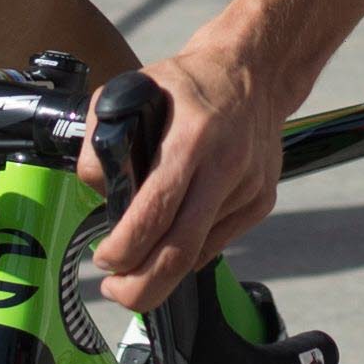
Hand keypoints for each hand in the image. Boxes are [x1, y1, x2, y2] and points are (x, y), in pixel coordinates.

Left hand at [82, 43, 283, 313]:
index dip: (125, 249)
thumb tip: (101, 192)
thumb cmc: (187, 82)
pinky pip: (217, 242)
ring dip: (162, 270)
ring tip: (133, 268)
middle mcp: (227, 167)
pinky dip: (188, 251)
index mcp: (193, 138)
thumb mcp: (132, 89)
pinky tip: (169, 242)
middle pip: (182, 251)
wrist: (255, 70)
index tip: (103, 261)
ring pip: (200, 252)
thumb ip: (103, 137)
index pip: (156, 213)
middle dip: (143, 286)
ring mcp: (250, 188)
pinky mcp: (262, 201)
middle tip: (116, 293)